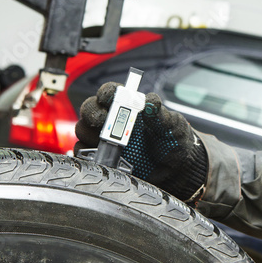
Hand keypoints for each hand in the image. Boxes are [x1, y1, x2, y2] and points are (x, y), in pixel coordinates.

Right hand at [75, 82, 207, 200]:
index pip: (111, 93)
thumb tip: (151, 101)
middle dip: (93, 112)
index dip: (107, 92)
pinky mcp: (104, 159)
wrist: (177, 170)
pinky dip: (87, 154)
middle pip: (90, 110)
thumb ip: (160, 114)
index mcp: (130, 107)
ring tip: (103, 139)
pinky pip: (85, 155)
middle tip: (102, 119)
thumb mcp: (172, 126)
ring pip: (84, 131)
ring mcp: (107, 141)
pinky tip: (101, 155)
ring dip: (89, 133)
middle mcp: (114, 121)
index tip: (107, 95)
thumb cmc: (174, 142)